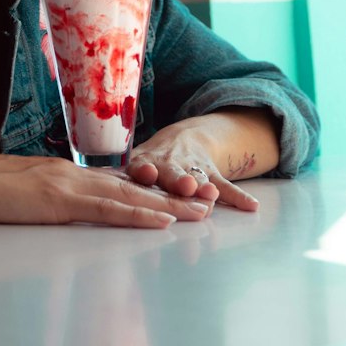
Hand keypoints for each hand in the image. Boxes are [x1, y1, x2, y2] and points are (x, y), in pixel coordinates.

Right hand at [0, 149, 211, 228]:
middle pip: (133, 187)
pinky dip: (138, 215)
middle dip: (173, 195)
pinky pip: (106, 210)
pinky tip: (163, 222)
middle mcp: (71, 174)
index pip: (115, 184)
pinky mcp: (57, 201)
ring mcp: (66, 185)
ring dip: (169, 206)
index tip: (178, 198)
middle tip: (209, 202)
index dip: (149, 191)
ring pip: (130, 196)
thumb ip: (37, 202)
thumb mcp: (14, 196)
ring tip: (203, 213)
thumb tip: (47, 215)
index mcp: (61, 174)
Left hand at [126, 115, 267, 212]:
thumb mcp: (134, 166)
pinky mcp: (212, 173)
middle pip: (173, 174)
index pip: (143, 168)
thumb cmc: (150, 162)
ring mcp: (192, 168)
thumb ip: (121, 182)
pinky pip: (226, 185)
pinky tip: (250, 206)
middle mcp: (169, 164)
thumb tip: (95, 196)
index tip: (147, 172)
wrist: (185, 138)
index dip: (144, 171)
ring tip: (211, 194)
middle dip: (179, 181)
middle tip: (186, 186)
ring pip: (199, 178)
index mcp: (146, 163)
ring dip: (205, 187)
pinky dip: (238, 197)